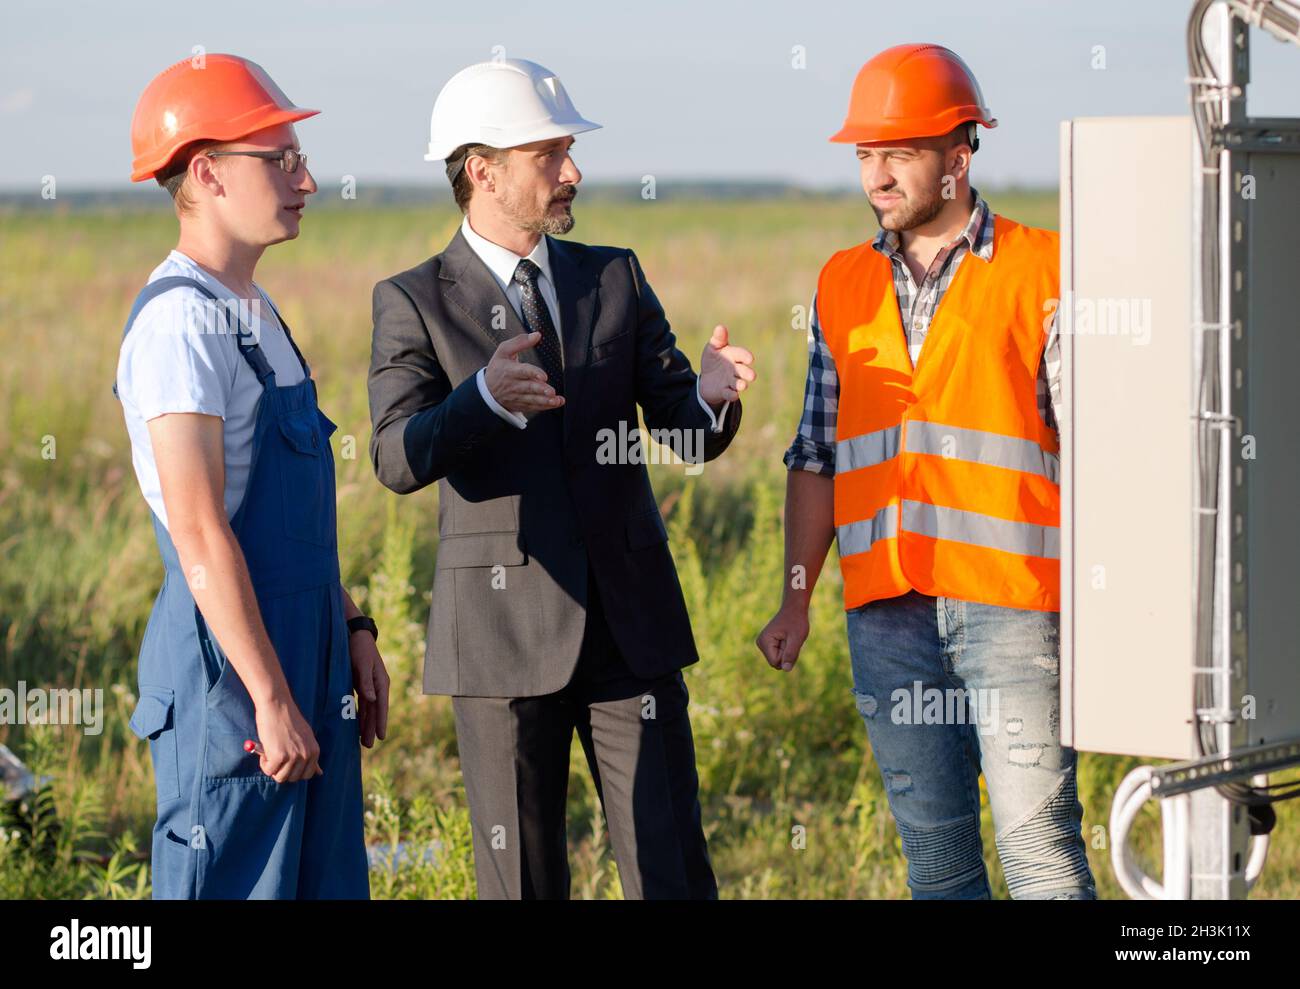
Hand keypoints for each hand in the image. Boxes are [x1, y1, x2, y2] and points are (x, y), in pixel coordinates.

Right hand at [253, 694, 322, 782]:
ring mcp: (293, 756)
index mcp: (315, 751)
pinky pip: (269, 770)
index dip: (294, 770)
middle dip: (282, 771)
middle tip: (276, 756)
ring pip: (280, 777)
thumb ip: (310, 755)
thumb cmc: (288, 720)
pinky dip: (264, 764)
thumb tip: (320, 773)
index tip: (287, 762)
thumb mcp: (306, 738)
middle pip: (293, 778)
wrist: (276, 705)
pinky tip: (265, 751)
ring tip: (270, 752)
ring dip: (272, 768)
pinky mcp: (279, 756)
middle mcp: (306, 755)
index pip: (307, 774)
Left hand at [349, 628, 389, 747]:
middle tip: (370, 745)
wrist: (355, 633)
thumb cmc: (360, 647)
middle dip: (373, 727)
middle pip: (376, 710)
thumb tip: (372, 699)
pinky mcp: (361, 683)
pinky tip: (358, 724)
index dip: (381, 721)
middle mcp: (377, 685)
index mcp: (381, 681)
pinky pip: (362, 703)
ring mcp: (370, 685)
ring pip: (369, 709)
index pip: (381, 705)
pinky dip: (361, 715)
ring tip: (365, 741)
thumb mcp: (362, 663)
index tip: (381, 736)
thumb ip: (366, 681)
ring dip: (367, 724)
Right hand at [484, 332, 564, 413]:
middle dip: (540, 390)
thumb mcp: (504, 351)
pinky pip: (534, 406)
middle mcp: (514, 384)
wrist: (488, 390)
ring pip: (532, 399)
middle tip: (551, 391)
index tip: (544, 376)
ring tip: (556, 400)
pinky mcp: (521, 404)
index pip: (522, 371)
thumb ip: (520, 342)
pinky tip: (556, 403)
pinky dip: (545, 406)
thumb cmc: (498, 367)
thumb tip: (537, 335)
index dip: (533, 373)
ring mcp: (517, 396)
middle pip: (528, 388)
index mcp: (510, 370)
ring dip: (545, 400)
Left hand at [699, 324, 755, 407]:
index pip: (742, 355)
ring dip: (741, 385)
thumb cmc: (714, 359)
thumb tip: (720, 327)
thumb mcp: (713, 347)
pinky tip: (733, 395)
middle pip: (744, 371)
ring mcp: (732, 381)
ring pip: (739, 384)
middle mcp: (736, 369)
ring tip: (742, 385)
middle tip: (751, 376)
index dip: (745, 356)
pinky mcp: (725, 391)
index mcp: (735, 356)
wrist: (708, 377)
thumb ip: (718, 339)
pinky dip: (731, 395)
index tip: (749, 359)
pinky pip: (730, 394)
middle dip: (747, 373)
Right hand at [756, 604, 809, 672]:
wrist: (794, 609)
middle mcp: (760, 644)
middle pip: (776, 663)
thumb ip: (791, 654)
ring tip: (789, 638)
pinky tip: (787, 638)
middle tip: (791, 639)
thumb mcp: (797, 638)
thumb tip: (786, 670)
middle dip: (787, 654)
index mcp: (764, 642)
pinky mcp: (767, 644)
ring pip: (778, 660)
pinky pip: (779, 656)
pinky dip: (786, 649)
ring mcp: (763, 644)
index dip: (787, 655)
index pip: (776, 663)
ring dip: (787, 652)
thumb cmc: (796, 621)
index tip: (790, 640)